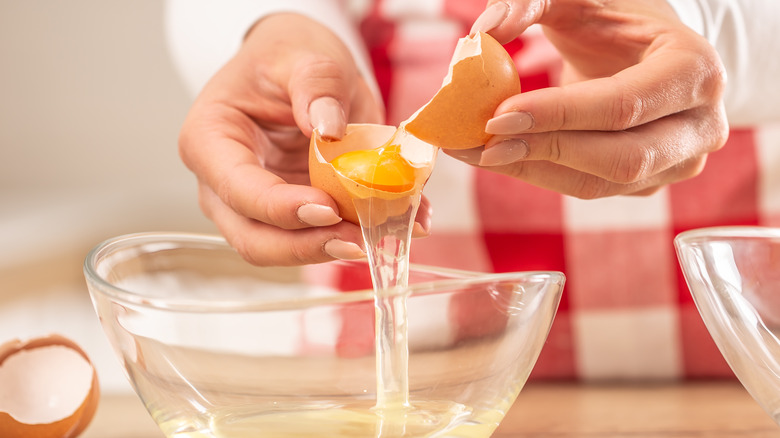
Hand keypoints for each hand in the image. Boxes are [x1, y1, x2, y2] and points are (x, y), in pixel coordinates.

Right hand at [178, 13, 392, 264]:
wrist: (298, 67)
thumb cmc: (287, 56)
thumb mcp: (305, 55)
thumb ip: (317, 84)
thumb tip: (327, 129)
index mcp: (210, 140)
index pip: (238, 189)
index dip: (282, 208)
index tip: (329, 208)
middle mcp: (223, 183)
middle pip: (254, 237)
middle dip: (307, 245)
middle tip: (359, 239)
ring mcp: (255, 205)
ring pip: (284, 248)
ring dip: (332, 248)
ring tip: (381, 235)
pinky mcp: (290, 214)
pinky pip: (317, 236)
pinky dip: (353, 235)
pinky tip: (392, 226)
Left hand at [452, 0, 727, 197]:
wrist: (653, 50)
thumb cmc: (616, 21)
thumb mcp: (580, 0)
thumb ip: (532, 3)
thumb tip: (485, 32)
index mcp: (695, 70)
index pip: (622, 105)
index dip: (557, 115)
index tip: (497, 117)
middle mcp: (701, 124)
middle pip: (619, 157)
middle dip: (544, 151)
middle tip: (482, 145)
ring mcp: (680, 161)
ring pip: (600, 184)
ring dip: (534, 170)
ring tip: (479, 153)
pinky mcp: (650, 183)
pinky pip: (590, 189)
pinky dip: (541, 175)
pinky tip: (504, 157)